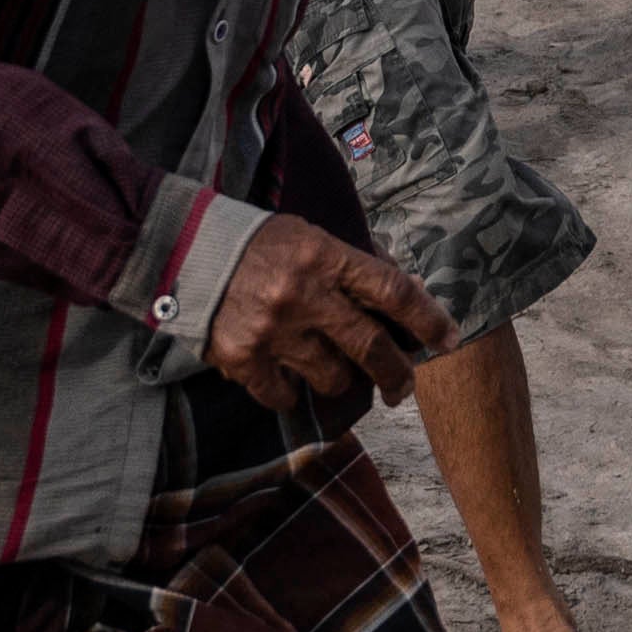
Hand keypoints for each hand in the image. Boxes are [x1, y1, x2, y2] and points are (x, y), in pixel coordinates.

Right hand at [199, 220, 441, 407]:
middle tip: (403, 387)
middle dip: (397, 373)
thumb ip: (354, 265)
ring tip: (329, 367)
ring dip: (338, 378)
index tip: (448, 339)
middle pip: (371, 348)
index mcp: (324, 257)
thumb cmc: (257, 242)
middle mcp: (303, 296)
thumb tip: (409, 290)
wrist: (182, 249)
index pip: (392, 291)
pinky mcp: (242, 359)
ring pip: (332, 378)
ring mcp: (272, 331)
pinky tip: (284, 375)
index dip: (428, 319)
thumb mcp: (311, 236)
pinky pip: (284, 395)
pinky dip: (290, 390)